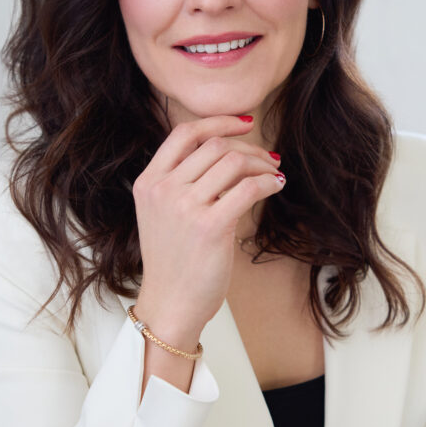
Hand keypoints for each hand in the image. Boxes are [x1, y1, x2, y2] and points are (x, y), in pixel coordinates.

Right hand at [133, 115, 283, 344]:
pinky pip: (248, 188)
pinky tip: (276, 185)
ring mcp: (184, 208)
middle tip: (268, 159)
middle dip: (248, 147)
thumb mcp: (163, 214)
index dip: (218, 121)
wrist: (171, 305)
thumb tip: (228, 153)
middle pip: (215, 146)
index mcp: (148, 182)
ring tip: (274, 174)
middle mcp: (163, 190)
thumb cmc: (174, 262)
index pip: (184, 134)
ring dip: (262, 164)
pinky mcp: (210, 226)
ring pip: (234, 163)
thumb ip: (182, 182)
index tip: (244, 123)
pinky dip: (268, 182)